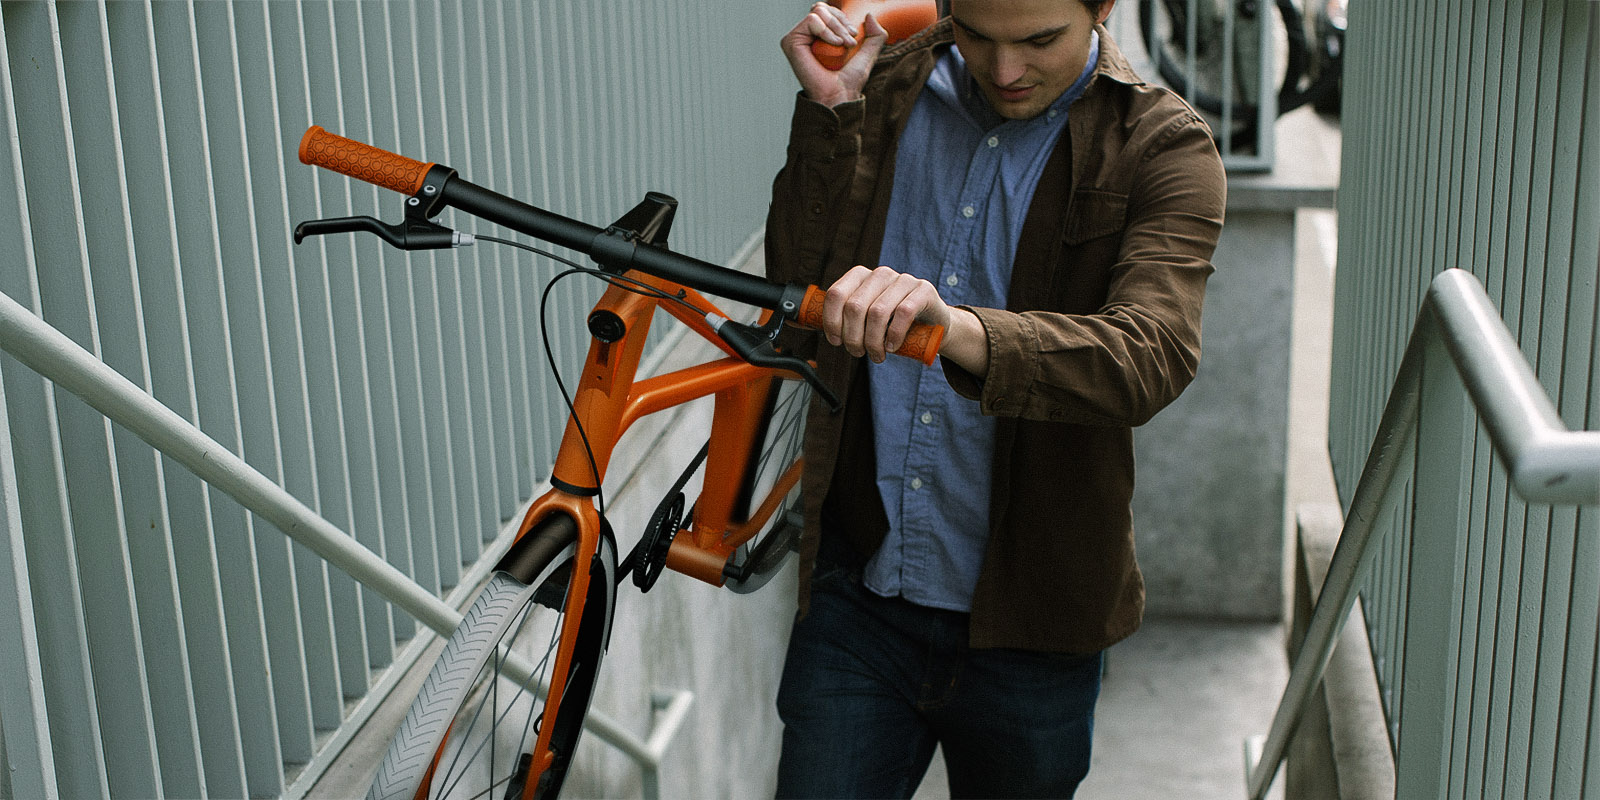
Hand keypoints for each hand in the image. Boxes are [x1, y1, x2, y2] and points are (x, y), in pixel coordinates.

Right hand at [780, 3, 887, 107]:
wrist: (838, 94)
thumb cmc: (849, 80)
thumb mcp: (869, 53)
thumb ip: (876, 35)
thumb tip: (869, 15)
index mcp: (818, 35)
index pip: (828, 10)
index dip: (843, 18)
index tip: (854, 35)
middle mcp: (806, 35)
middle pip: (823, 8)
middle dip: (841, 21)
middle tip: (850, 41)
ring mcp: (797, 38)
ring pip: (818, 11)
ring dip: (836, 27)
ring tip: (842, 45)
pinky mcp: (790, 41)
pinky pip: (812, 20)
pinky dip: (826, 30)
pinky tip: (833, 44)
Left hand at [820, 265, 986, 375]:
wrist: (933, 325)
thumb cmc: (893, 324)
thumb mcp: (865, 319)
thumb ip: (842, 318)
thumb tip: (805, 323)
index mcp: (861, 277)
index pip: (836, 294)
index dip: (831, 321)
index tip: (836, 341)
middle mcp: (880, 274)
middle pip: (855, 306)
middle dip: (853, 337)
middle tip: (859, 353)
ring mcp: (903, 280)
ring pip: (877, 312)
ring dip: (873, 341)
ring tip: (877, 355)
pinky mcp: (923, 290)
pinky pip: (903, 313)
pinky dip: (893, 335)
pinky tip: (892, 346)